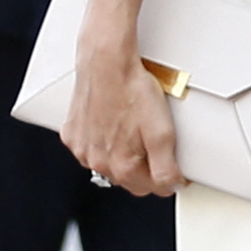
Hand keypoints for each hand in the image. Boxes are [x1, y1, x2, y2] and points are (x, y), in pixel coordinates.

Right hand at [62, 42, 184, 197]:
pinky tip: (115, 123)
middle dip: (147, 170)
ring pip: (109, 164)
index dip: (168, 178)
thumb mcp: (162, 131)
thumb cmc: (133, 90)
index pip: (151, 188)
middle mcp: (98, 162)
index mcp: (121, 166)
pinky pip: (91, 147)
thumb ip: (166, 165)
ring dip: (124, 156)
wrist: (107, 63)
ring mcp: (83, 149)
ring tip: (137, 129)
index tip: (177, 168)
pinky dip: (104, 141)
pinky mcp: (73, 134)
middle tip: (160, 146)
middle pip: (129, 179)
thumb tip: (172, 185)